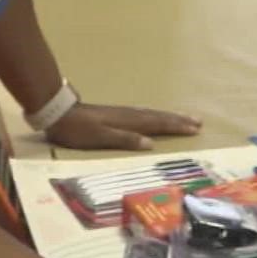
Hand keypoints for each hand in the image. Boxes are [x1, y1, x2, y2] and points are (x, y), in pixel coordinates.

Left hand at [46, 103, 200, 151]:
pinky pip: (142, 114)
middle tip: (198, 121)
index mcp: (127, 121)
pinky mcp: (115, 115)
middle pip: (158, 117)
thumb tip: (150, 143)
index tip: (195, 128)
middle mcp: (128, 115)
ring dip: (168, 116)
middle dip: (178, 120)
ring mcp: (121, 113)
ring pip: (151, 114)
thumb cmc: (78, 130)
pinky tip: (153, 119)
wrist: (58, 113)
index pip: (157, 124)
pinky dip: (154, 116)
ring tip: (183, 118)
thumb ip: (125, 139)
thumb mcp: (100, 138)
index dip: (176, 126)